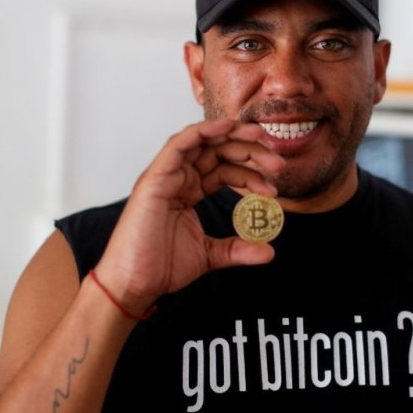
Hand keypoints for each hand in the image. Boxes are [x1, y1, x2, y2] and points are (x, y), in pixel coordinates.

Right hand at [94, 119, 284, 313]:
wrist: (134, 284)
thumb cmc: (160, 268)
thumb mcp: (209, 255)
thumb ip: (238, 249)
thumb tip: (269, 251)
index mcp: (187, 191)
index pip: (224, 169)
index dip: (251, 171)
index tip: (274, 185)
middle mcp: (177, 178)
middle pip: (218, 151)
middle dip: (250, 151)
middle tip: (277, 163)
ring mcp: (165, 176)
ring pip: (202, 142)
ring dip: (232, 134)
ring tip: (260, 137)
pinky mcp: (155, 178)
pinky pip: (179, 144)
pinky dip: (203, 131)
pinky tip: (227, 128)